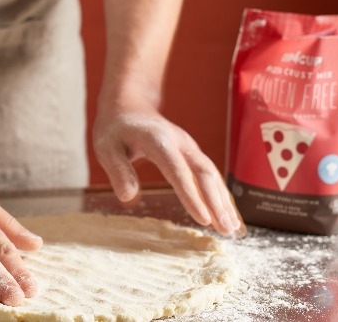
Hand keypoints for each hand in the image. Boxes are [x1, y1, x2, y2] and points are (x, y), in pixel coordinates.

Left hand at [93, 109, 241, 234]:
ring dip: (223, 200)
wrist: (129, 105)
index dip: (192, 196)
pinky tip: (227, 214)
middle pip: (203, 173)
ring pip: (211, 174)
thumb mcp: (106, 147)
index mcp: (159, 141)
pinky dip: (220, 194)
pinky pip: (209, 174)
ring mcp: (189, 147)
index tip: (203, 219)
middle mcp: (180, 143)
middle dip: (216, 202)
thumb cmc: (115, 128)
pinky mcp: (191, 153)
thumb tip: (128, 197)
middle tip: (226, 230)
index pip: (178, 171)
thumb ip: (117, 170)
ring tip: (232, 228)